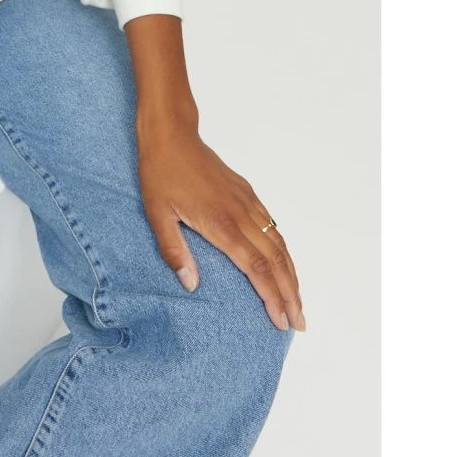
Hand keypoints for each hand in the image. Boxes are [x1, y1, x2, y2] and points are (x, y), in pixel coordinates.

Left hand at [136, 117, 305, 331]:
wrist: (172, 134)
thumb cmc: (160, 173)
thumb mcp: (157, 213)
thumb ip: (174, 250)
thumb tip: (190, 284)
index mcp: (220, 223)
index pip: (255, 268)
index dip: (271, 296)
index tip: (280, 319)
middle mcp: (241, 214)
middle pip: (275, 261)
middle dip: (290, 294)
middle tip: (299, 322)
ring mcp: (247, 203)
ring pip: (279, 244)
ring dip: (292, 275)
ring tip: (298, 301)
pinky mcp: (247, 194)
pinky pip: (272, 226)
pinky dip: (284, 251)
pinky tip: (284, 264)